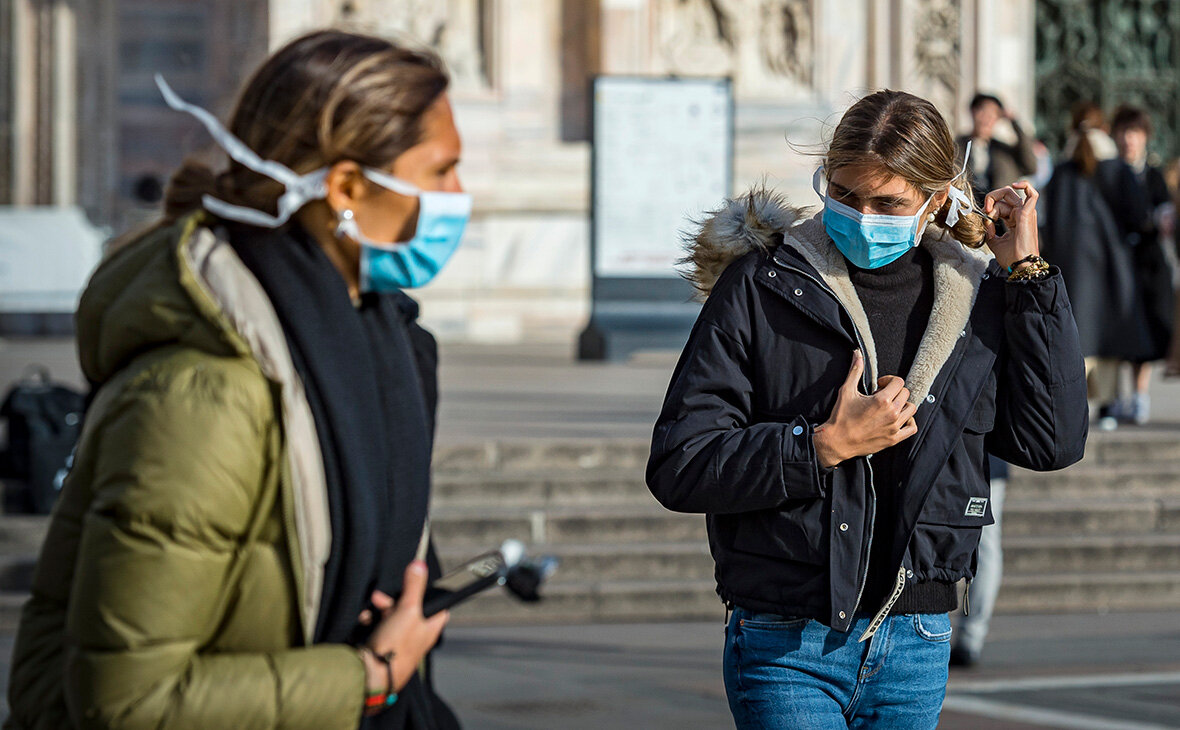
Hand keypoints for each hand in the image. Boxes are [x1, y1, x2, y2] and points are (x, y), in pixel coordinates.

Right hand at [359, 560, 448, 696]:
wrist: (370, 674)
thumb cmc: (396, 647)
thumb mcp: (407, 610)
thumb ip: (414, 587)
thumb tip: (420, 565)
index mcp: (430, 629)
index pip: (438, 608)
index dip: (430, 595)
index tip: (417, 586)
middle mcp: (416, 636)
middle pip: (409, 609)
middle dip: (393, 601)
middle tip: (381, 599)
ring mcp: (399, 643)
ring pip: (391, 617)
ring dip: (378, 610)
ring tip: (370, 611)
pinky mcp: (383, 647)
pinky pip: (377, 628)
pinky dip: (370, 622)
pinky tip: (364, 621)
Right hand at [813, 351, 917, 467]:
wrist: (837, 441)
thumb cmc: (841, 417)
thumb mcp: (846, 391)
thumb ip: (855, 370)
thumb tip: (857, 354)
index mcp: (882, 400)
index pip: (898, 382)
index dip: (889, 380)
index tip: (879, 385)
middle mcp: (891, 413)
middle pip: (905, 394)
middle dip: (894, 391)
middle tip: (881, 396)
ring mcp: (894, 427)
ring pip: (911, 409)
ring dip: (902, 404)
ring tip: (889, 406)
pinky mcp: (894, 438)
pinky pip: (912, 428)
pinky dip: (909, 421)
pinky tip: (898, 418)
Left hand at [983, 181, 1038, 270]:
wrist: (1020, 265)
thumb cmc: (1011, 257)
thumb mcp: (994, 242)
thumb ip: (989, 230)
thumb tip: (985, 222)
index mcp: (1014, 219)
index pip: (1000, 205)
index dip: (989, 209)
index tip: (984, 220)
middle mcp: (1021, 213)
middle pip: (1004, 196)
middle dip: (990, 200)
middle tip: (985, 212)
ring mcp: (1026, 212)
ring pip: (1009, 194)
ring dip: (995, 201)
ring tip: (990, 214)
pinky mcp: (1028, 214)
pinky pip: (1032, 194)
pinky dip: (1025, 185)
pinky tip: (1016, 185)